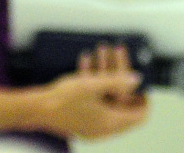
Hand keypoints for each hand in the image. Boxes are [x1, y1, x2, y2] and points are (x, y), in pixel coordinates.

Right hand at [31, 44, 148, 139]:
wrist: (38, 108)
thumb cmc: (63, 99)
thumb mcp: (92, 85)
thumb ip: (117, 81)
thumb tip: (137, 79)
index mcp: (111, 122)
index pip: (140, 116)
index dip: (144, 98)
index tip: (141, 82)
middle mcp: (105, 127)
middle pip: (124, 105)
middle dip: (121, 79)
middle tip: (119, 63)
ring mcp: (93, 125)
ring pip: (108, 100)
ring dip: (106, 77)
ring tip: (100, 55)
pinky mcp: (82, 120)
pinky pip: (95, 102)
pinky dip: (95, 85)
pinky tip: (86, 64)